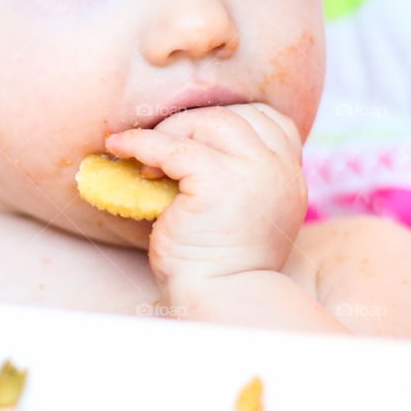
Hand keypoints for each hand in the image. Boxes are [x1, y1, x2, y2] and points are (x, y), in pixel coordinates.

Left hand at [104, 103, 306, 288]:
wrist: (220, 295)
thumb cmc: (219, 258)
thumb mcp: (242, 207)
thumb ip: (236, 174)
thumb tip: (183, 141)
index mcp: (290, 173)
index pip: (266, 118)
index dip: (224, 120)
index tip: (192, 138)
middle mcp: (279, 168)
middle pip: (231, 115)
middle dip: (189, 125)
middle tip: (159, 152)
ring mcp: (254, 171)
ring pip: (204, 122)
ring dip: (167, 133)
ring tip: (145, 161)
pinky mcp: (219, 181)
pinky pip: (172, 146)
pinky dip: (140, 143)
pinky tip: (120, 149)